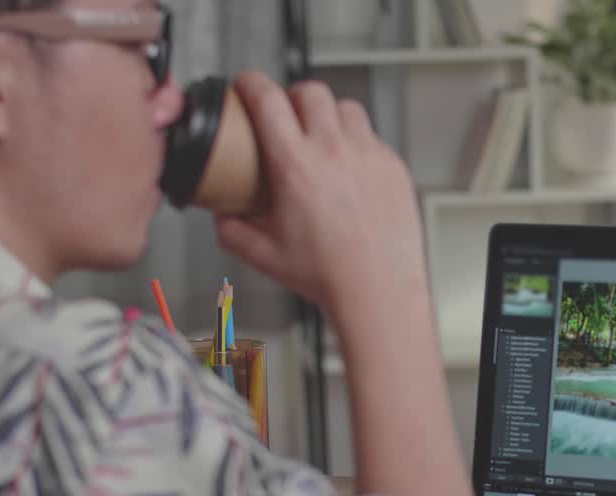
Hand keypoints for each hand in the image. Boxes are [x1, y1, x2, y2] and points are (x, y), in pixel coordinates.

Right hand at [213, 72, 427, 314]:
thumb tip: (221, 213)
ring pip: (347, 108)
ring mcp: (370, 156)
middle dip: (292, 96)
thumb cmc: (329, 275)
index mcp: (296, 165)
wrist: (378, 290)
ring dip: (329, 115)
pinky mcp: (394, 168)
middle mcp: (335, 152)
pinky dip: (358, 143)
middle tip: (286, 112)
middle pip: (311, 92)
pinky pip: (373, 138)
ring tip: (322, 136)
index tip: (247, 86)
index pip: (267, 99)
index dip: (251, 84)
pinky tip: (350, 167)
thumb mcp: (262, 254)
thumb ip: (231, 228)